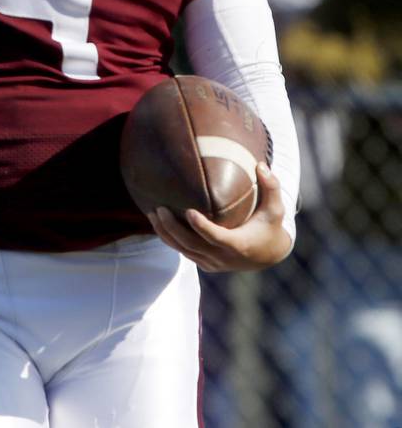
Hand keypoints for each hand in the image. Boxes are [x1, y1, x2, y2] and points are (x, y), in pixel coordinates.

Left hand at [146, 163, 291, 271]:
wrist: (268, 254)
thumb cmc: (270, 225)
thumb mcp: (276, 209)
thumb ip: (271, 187)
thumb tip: (261, 165)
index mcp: (239, 245)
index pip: (216, 238)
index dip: (202, 227)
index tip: (188, 211)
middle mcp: (223, 258)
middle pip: (192, 245)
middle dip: (173, 228)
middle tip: (159, 207)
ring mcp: (212, 263)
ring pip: (183, 250)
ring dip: (166, 233)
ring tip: (152, 212)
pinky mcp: (205, 264)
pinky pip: (184, 252)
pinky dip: (170, 239)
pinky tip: (158, 222)